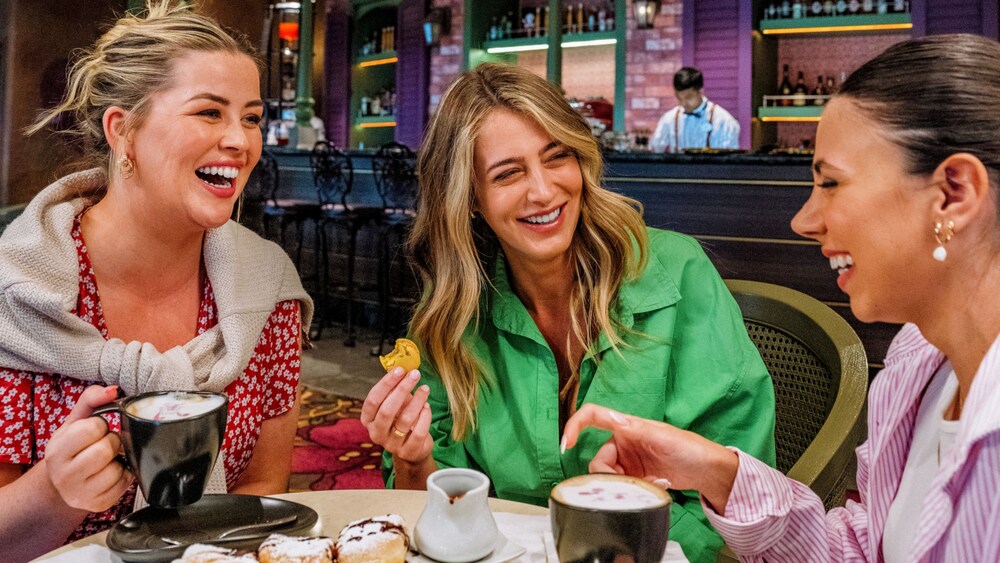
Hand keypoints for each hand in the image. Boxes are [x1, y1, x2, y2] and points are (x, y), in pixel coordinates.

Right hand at [44, 385, 132, 511]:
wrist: (63, 483)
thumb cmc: (72, 449)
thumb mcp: (74, 422)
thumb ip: (91, 400)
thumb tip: (113, 390)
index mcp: (56, 450)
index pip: (91, 428)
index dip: (100, 426)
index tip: (95, 430)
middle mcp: (64, 475)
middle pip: (105, 450)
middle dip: (111, 442)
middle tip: (104, 444)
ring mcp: (80, 494)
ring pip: (116, 469)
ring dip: (119, 460)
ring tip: (108, 459)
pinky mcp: (97, 505)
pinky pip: (125, 484)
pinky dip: (124, 475)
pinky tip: (112, 472)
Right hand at [361, 367, 432, 464]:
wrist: (412, 448)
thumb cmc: (401, 420)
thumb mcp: (395, 404)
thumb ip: (396, 390)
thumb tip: (404, 369)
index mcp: (368, 419)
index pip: (373, 400)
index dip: (386, 384)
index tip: (400, 370)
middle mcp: (376, 433)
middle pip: (387, 410)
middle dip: (402, 389)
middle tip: (415, 374)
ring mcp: (391, 445)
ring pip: (405, 419)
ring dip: (417, 400)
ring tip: (425, 389)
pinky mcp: (408, 451)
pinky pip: (418, 431)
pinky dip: (425, 416)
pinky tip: (427, 407)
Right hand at [561, 404, 739, 511]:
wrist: (705, 470)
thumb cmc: (687, 446)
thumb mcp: (660, 435)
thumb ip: (634, 429)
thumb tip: (612, 421)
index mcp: (625, 426)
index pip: (592, 417)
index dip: (574, 426)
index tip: (566, 444)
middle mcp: (622, 443)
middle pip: (598, 460)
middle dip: (609, 476)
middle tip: (631, 482)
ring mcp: (627, 463)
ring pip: (608, 478)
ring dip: (625, 485)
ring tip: (651, 483)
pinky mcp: (634, 479)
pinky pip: (622, 488)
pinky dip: (634, 491)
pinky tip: (655, 486)